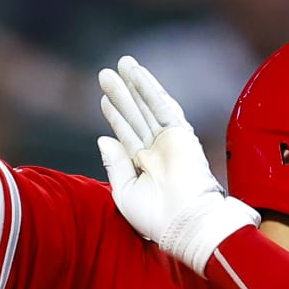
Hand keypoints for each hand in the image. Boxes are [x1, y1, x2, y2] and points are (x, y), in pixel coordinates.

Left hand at [97, 56, 258, 272]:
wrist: (186, 224)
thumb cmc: (156, 218)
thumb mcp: (125, 192)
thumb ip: (115, 164)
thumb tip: (103, 139)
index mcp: (144, 166)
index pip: (127, 134)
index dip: (115, 115)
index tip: (104, 99)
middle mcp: (157, 151)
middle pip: (135, 116)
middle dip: (121, 94)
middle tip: (105, 73)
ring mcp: (170, 141)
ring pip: (148, 107)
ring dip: (135, 86)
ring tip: (122, 64)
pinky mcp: (181, 135)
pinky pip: (164, 107)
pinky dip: (151, 90)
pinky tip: (139, 76)